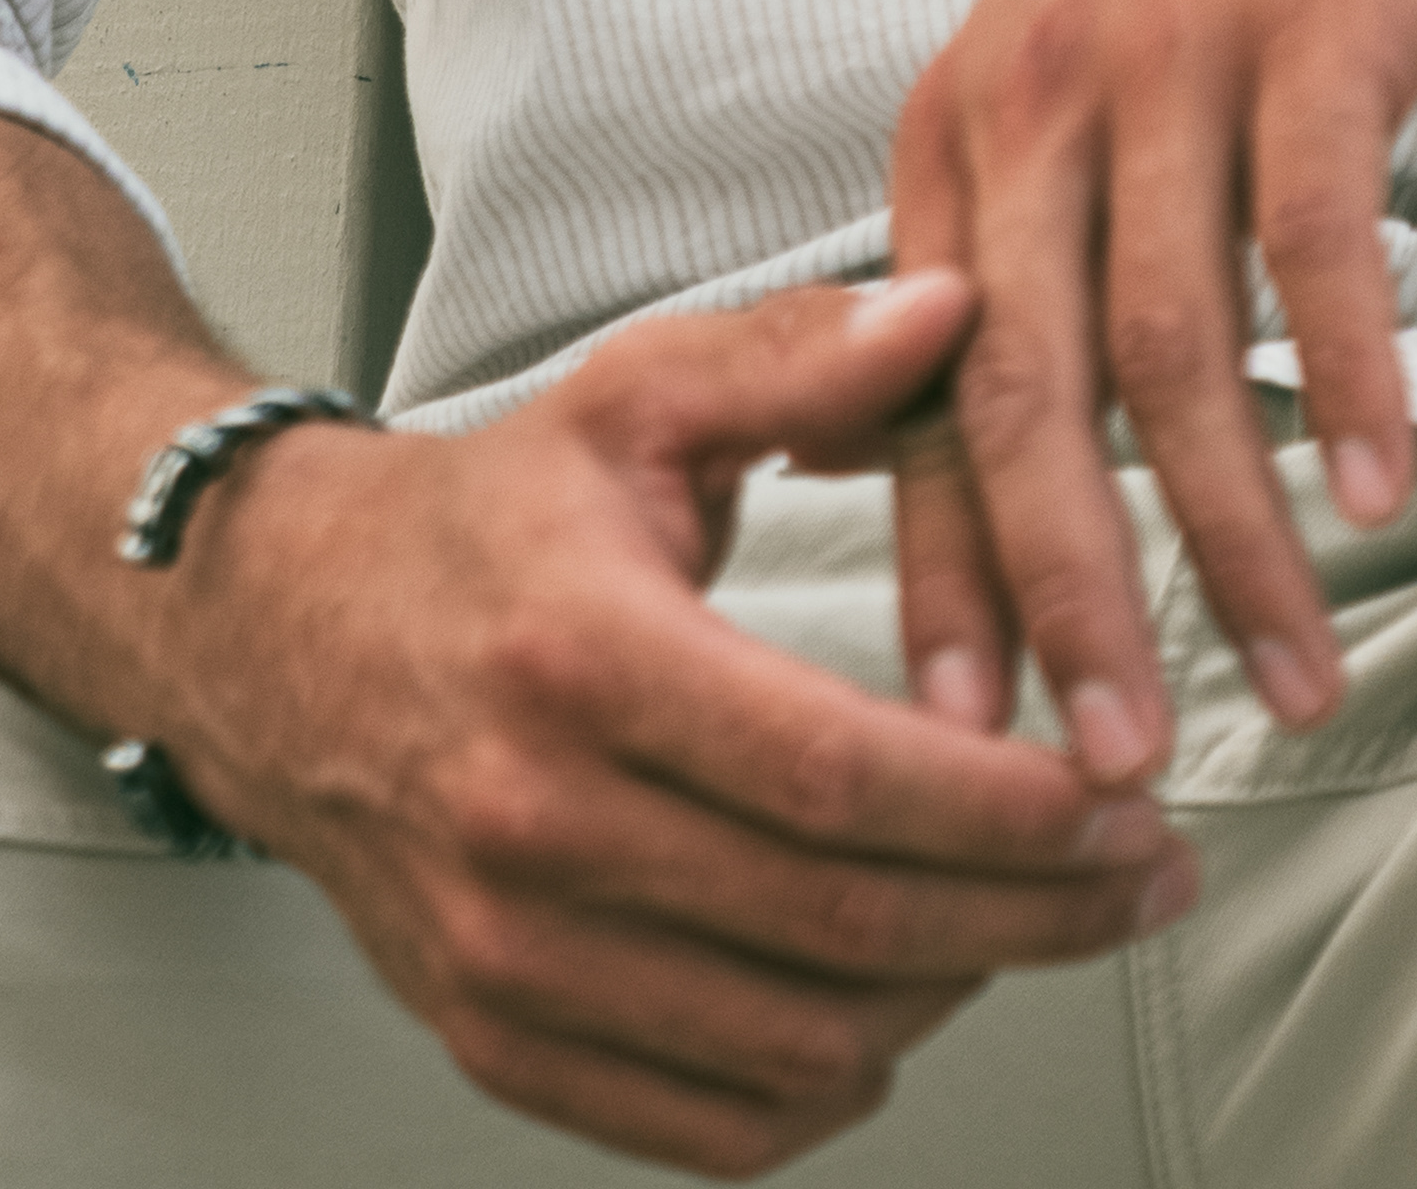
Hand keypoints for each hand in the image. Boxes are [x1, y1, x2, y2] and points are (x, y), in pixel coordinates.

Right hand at [139, 272, 1200, 1177]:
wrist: (277, 634)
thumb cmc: (476, 523)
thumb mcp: (634, 395)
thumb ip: (802, 356)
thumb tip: (956, 310)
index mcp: (580, 654)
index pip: (837, 776)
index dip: (1003, 809)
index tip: (1119, 796)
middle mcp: (533, 821)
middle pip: (839, 925)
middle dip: (1033, 912)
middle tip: (1140, 874)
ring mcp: (508, 954)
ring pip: (795, 1046)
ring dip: (952, 999)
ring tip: (1027, 918)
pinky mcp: (498, 1038)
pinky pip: (710, 1126)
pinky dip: (829, 1086)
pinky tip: (889, 1001)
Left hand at [882, 0, 1416, 784]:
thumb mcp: (1058, 78)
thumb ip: (992, 259)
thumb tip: (882, 453)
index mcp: (957, 133)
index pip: (918, 394)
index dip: (939, 578)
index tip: (953, 740)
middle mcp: (1035, 99)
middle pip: (1024, 394)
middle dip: (1067, 603)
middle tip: (1107, 762)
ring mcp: (1169, 62)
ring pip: (1176, 351)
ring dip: (1234, 541)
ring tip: (1296, 677)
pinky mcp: (1305, 33)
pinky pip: (1315, 239)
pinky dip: (1347, 380)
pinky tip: (1372, 494)